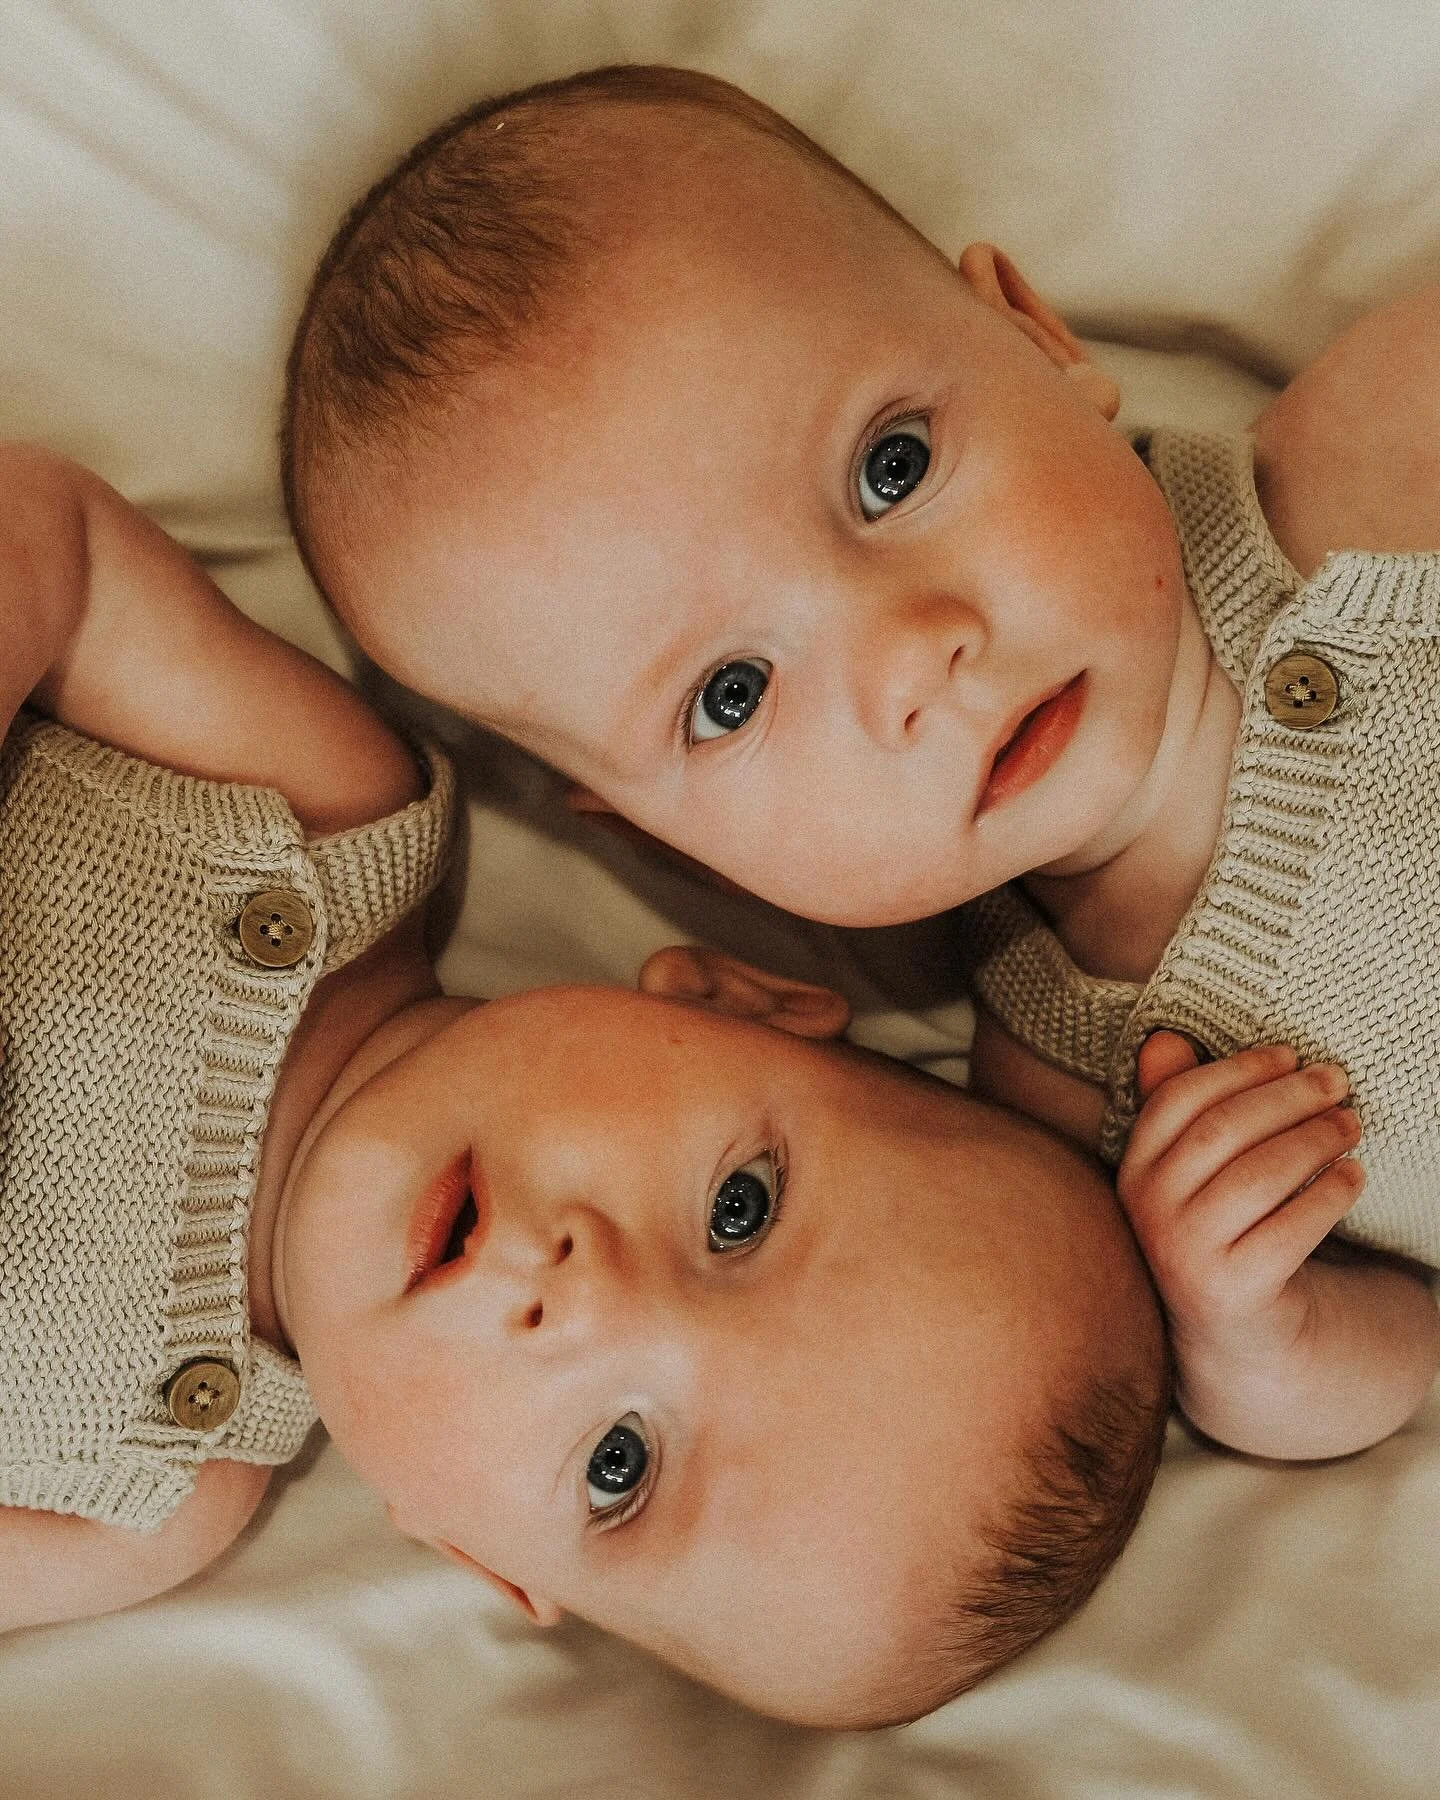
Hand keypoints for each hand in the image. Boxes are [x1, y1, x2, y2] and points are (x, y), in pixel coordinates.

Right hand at [1117, 1035, 1364, 1379]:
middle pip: (1220, 1132)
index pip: (1177, 1101)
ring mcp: (1183, 1255)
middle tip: (1336, 1081)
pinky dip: (1328, 1195)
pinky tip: (1352, 1176)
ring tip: (1350, 1126)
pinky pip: (1289, 1230)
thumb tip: (1164, 1041)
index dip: (1237, 1071)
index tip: (1290, 1056)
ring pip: (1258, 1177)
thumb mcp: (1192, 1167)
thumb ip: (1176, 1104)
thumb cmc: (1221, 1227)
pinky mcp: (1230, 1292)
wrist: (1235, 1330)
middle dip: (1286, 1098)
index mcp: (1133, 1169)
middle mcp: (1147, 1211)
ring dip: (1314, 1140)